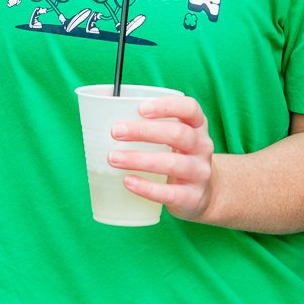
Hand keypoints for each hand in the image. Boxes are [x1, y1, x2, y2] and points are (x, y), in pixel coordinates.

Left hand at [109, 95, 219, 223]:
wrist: (202, 193)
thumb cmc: (176, 156)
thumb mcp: (172, 137)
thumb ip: (149, 126)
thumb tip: (101, 118)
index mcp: (197, 125)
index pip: (190, 108)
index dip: (167, 106)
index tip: (140, 108)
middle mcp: (202, 146)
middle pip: (178, 134)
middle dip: (144, 131)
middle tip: (115, 132)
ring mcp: (200, 172)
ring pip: (172, 163)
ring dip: (139, 159)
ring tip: (113, 158)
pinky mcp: (193, 196)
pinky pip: (170, 193)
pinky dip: (146, 187)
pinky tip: (127, 181)